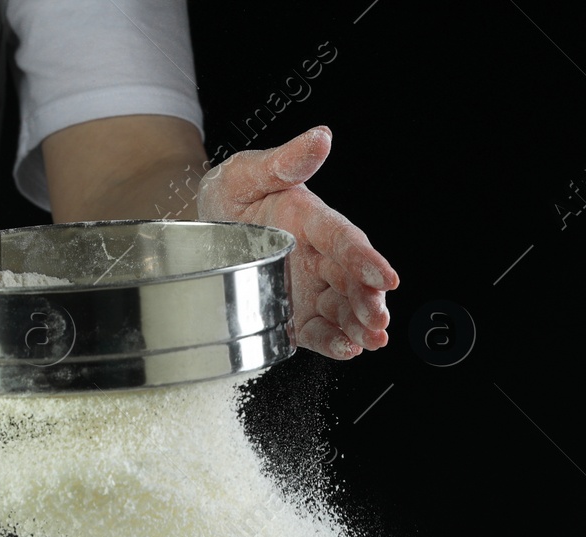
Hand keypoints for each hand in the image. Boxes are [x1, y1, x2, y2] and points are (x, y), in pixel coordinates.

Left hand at [196, 127, 397, 358]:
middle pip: (351, 279)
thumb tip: (321, 138)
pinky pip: (318, 330)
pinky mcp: (295, 313)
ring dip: (359, 325)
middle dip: (368, 300)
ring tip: (372, 340)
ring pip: (342, 308)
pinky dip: (334, 342)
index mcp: (312, 221)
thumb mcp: (247, 173)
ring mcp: (308, 287)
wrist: (200, 228)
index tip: (385, 277)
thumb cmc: (229, 195)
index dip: (366, 259)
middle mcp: (317, 256)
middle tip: (379, 318)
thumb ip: (285, 162)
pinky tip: (348, 349)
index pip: (345, 240)